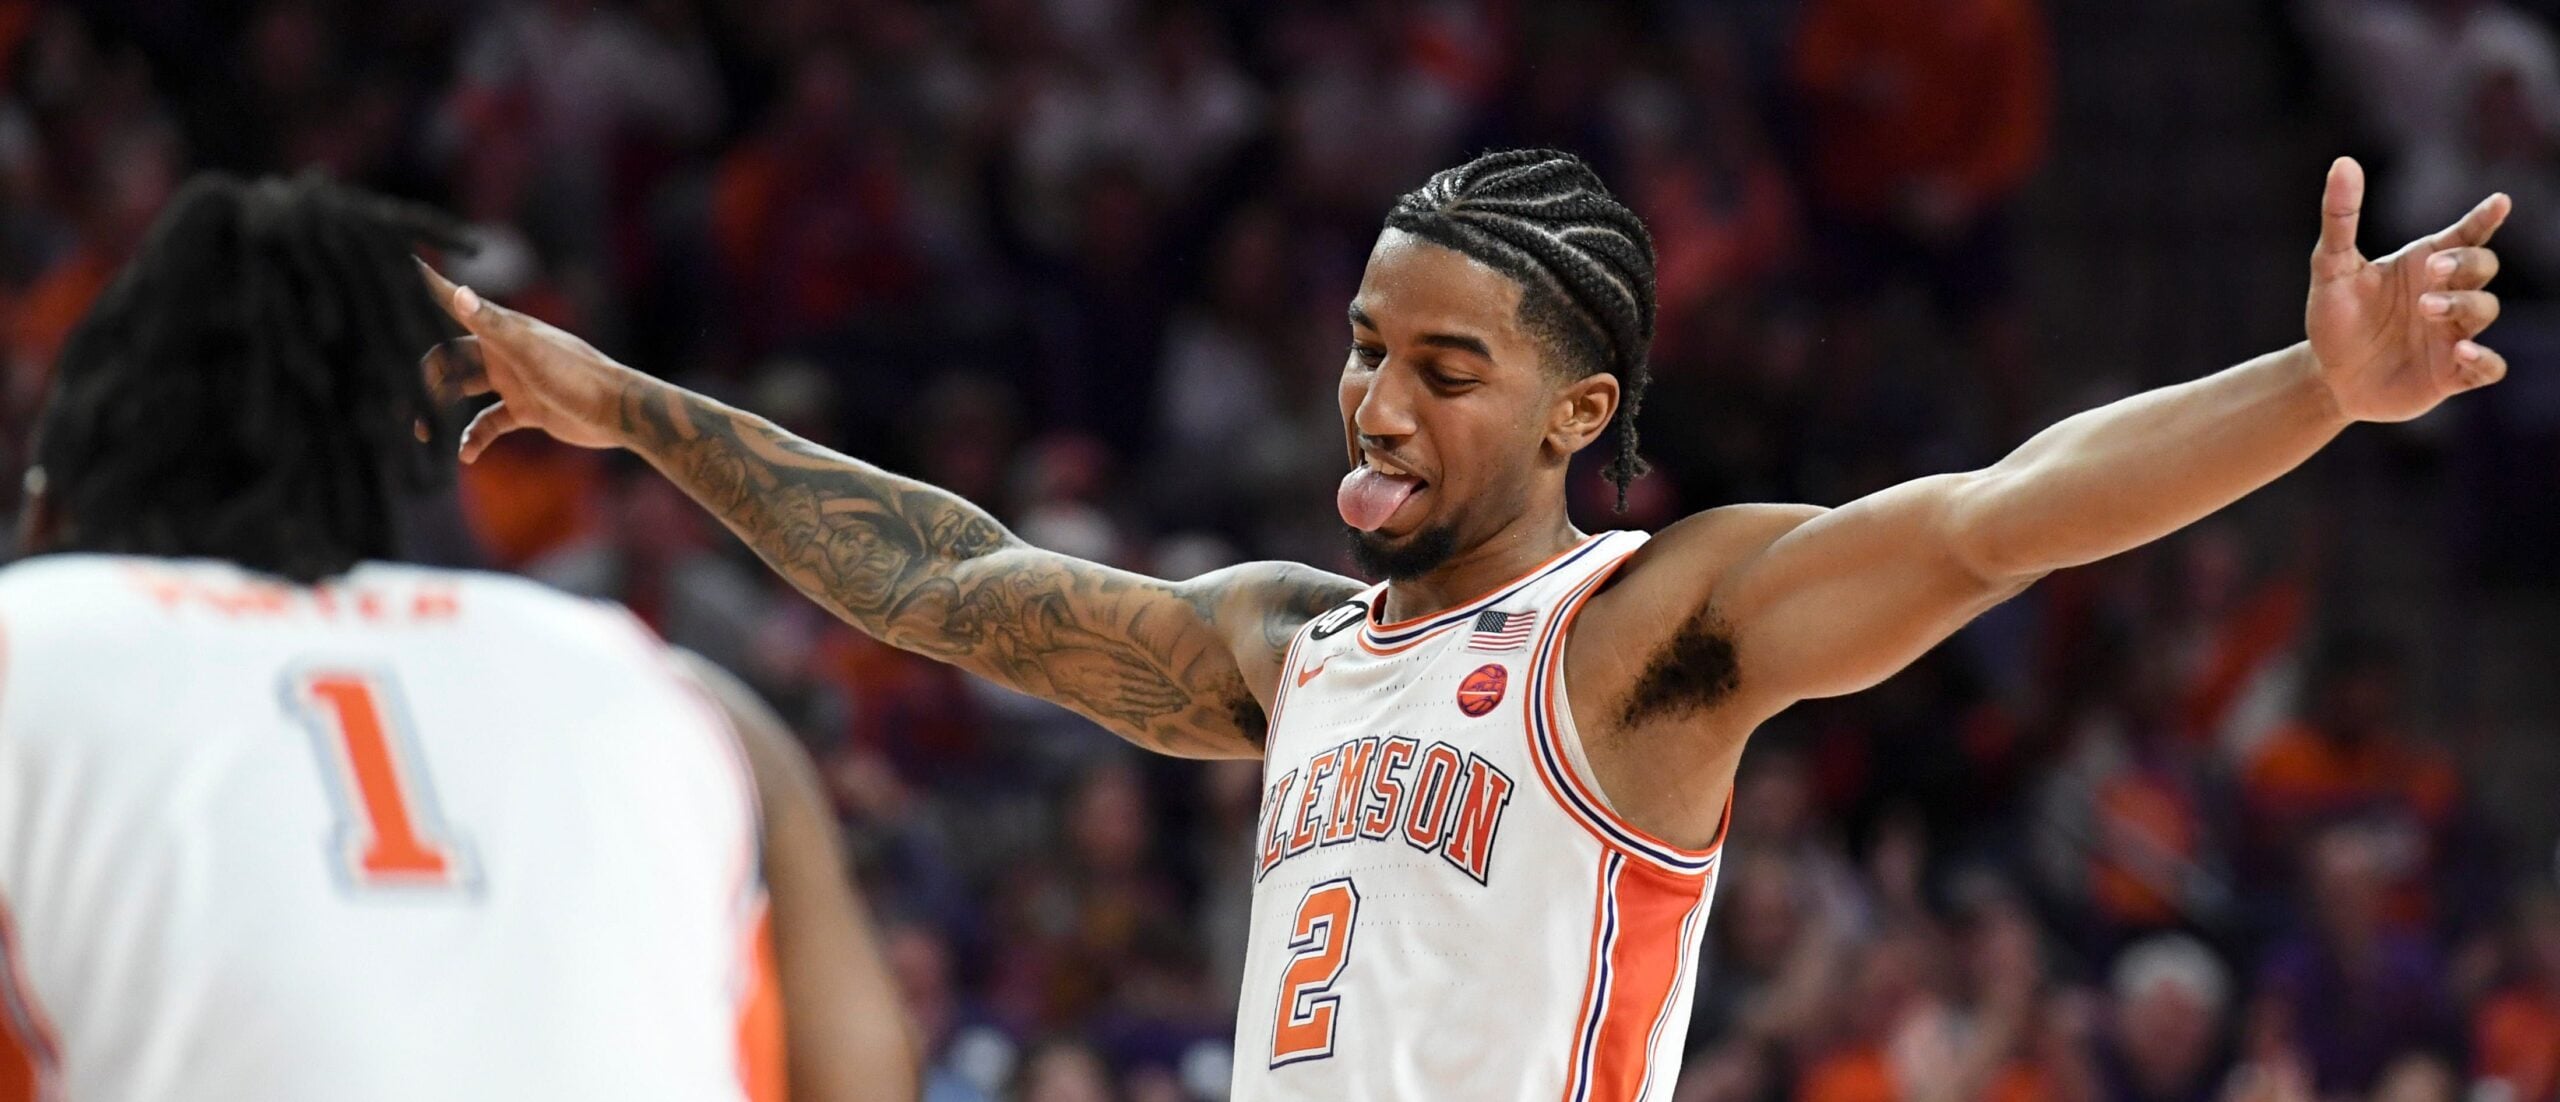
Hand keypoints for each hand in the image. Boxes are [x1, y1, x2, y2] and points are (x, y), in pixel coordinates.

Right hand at [417, 261, 638, 461]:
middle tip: (401, 403)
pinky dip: (474, 436)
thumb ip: (491, 324)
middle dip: (425, 379)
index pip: (456, 306)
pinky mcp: (526, 409)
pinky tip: (466, 454)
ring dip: (442, 411)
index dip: (430, 291)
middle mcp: (503, 352)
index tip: (401, 267)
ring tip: (424, 434)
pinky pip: (489, 422)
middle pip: (450, 359)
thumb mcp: (529, 351)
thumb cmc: (577, 375)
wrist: (617, 412)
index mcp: (502, 330)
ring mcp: (514, 381)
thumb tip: (457, 291)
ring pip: (463, 392)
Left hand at [2305, 157, 2511, 422]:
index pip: (2467, 234)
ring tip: (2427, 307)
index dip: (2485, 218)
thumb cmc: (2335, 317)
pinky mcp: (2452, 373)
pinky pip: (2488, 366)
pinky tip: (2463, 352)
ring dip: (2463, 305)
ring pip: (2486, 309)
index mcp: (2424, 263)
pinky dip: (2483, 359)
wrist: (2327, 376)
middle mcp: (2447, 293)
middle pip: (2483, 265)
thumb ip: (2340, 217)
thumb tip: (2343, 162)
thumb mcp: (2331, 267)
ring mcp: (2453, 333)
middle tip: (2433, 270)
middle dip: (2465, 264)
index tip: (2500, 202)